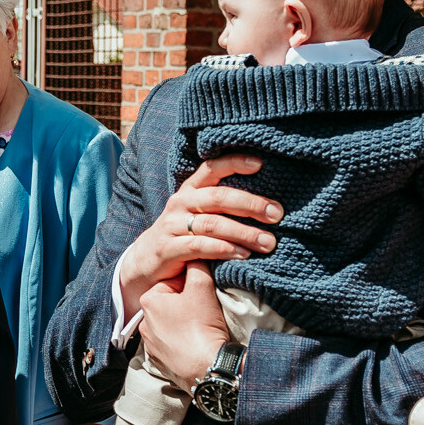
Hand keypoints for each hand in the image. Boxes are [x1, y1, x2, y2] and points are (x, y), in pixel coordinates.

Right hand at [116, 156, 280, 319]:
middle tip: (277, 214)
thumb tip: (269, 204)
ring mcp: (172, 225)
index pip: (212, 168)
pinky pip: (199, 246)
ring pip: (212, 224)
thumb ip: (223, 206)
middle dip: (250, 204)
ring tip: (267, 242)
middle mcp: (180, 203)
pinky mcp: (168, 248)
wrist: (146, 261)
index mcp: (190, 190)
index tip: (261, 164)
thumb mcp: (198, 214)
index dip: (235, 163)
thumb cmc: (183, 235)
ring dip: (243, 232)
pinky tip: (243, 254)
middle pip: (218, 197)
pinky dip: (223, 249)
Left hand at [137, 263, 229, 389]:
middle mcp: (144, 323)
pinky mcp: (160, 361)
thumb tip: (195, 257)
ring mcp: (150, 344)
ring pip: (171, 325)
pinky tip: (196, 344)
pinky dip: (183, 342)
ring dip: (185, 324)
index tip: (204, 294)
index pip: (173, 282)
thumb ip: (197, 266)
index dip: (192, 285)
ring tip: (201, 328)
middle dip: (187, 304)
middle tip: (205, 311)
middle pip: (172, 303)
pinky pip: (172, 344)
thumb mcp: (201, 286)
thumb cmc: (201, 325)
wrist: (207, 367)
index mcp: (149, 300)